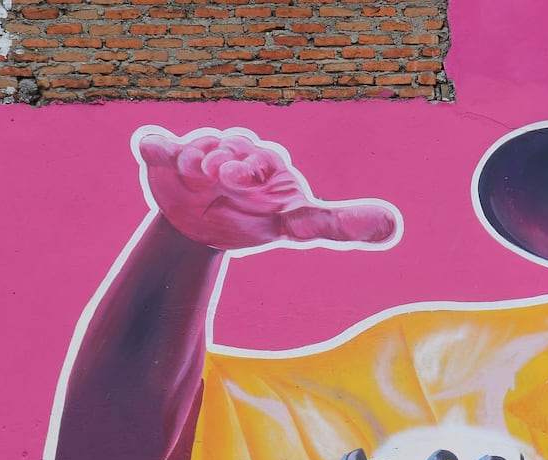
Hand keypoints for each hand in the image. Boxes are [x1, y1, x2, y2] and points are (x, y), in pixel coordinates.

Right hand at [135, 127, 400, 250]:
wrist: (206, 230)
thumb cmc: (260, 220)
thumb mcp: (301, 225)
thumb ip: (342, 224)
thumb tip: (395, 225)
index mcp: (267, 164)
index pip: (265, 158)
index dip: (255, 167)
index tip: (243, 183)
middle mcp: (234, 150)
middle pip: (230, 145)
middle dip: (224, 161)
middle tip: (220, 179)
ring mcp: (199, 151)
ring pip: (194, 147)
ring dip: (194, 161)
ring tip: (197, 180)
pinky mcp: (165, 156)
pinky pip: (154, 142)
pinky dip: (153, 145)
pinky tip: (154, 151)